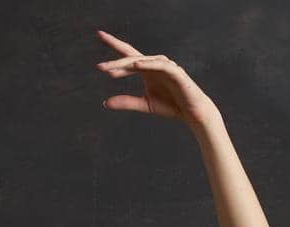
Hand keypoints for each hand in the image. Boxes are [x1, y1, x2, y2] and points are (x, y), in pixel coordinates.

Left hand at [95, 28, 217, 127]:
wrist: (192, 112)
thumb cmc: (171, 106)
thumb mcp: (144, 104)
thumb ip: (126, 102)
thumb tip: (105, 103)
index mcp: (146, 70)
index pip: (127, 58)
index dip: (113, 53)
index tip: (98, 51)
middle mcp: (153, 64)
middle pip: (131, 57)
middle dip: (115, 59)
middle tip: (99, 67)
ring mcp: (164, 66)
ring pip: (143, 60)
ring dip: (127, 65)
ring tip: (112, 71)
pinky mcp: (175, 71)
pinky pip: (159, 65)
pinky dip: (148, 64)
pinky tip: (136, 65)